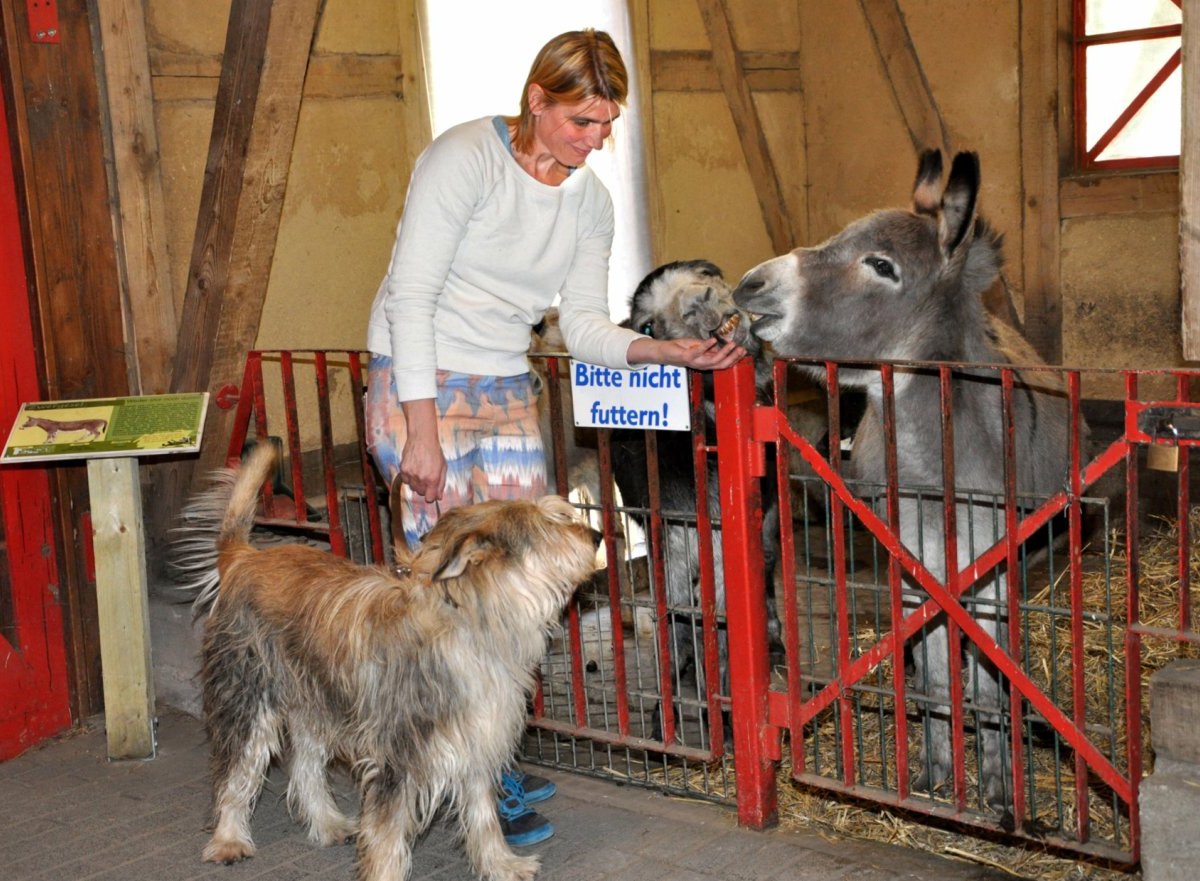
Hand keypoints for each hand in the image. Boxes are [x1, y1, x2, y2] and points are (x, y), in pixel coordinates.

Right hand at [399, 400, 445, 502]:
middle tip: (427, 478)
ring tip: (420, 472)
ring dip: (416, 483)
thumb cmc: (435, 451)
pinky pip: (405, 480)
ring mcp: (411, 474)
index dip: (431, 497)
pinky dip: (409, 478)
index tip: (431, 493)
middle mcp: (421, 478)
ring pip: (412, 488)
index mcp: (433, 478)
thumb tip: (438, 497)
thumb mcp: (443, 467)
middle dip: (425, 489)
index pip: (429, 499)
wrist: (422, 438)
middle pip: (421, 493)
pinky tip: (414, 469)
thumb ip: (441, 484)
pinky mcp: (403, 469)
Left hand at [628, 335, 746, 370]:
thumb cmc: (680, 348)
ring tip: (732, 344)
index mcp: (705, 363)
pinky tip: (714, 340)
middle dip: (733, 358)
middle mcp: (701, 365)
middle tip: (742, 349)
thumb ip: (708, 348)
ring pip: (712, 361)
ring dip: (723, 352)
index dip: (734, 359)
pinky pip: (698, 352)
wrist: (663, 352)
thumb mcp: (697, 347)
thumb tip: (719, 346)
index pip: (723, 363)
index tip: (743, 351)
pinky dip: (706, 346)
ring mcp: (694, 362)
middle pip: (721, 364)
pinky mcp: (686, 357)